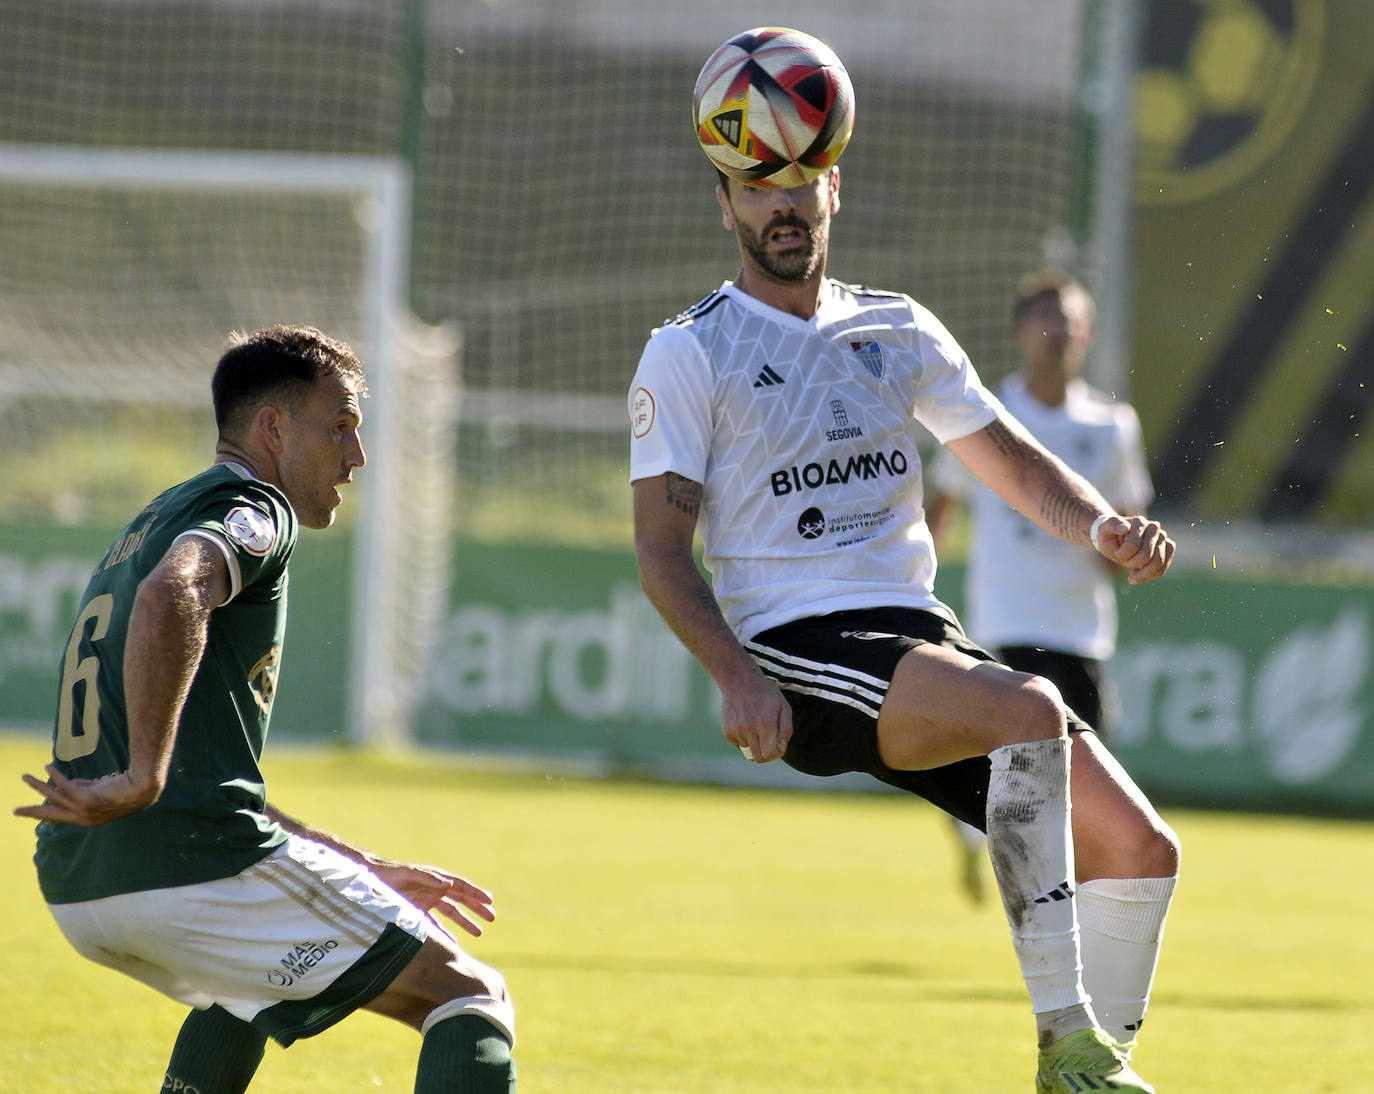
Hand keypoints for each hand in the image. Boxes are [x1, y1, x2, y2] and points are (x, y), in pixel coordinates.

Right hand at [14, 764, 158, 826]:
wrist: (141, 789)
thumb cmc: (124, 789)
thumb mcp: (97, 791)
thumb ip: (80, 789)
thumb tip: (62, 784)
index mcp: (86, 820)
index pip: (59, 817)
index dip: (44, 813)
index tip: (31, 811)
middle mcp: (82, 818)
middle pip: (50, 814)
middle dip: (31, 812)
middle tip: (14, 812)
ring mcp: (84, 810)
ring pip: (54, 797)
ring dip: (38, 785)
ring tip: (25, 776)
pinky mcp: (86, 798)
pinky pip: (66, 785)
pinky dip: (56, 776)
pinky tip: (48, 767)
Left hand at [369, 859, 496, 938]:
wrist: (368, 880)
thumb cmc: (389, 875)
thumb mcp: (409, 875)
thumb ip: (429, 879)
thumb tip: (449, 884)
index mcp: (435, 879)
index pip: (460, 887)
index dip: (475, 893)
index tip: (490, 901)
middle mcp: (433, 890)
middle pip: (460, 900)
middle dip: (476, 908)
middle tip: (492, 917)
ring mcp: (426, 902)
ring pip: (451, 914)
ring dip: (465, 922)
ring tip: (479, 932)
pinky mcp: (416, 912)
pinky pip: (434, 925)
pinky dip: (444, 934)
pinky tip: (453, 943)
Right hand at [720, 672, 792, 762]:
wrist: (739, 680)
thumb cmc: (765, 694)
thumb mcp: (783, 707)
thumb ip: (785, 730)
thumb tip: (781, 748)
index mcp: (765, 723)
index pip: (770, 754)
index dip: (776, 754)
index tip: (778, 746)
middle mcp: (749, 729)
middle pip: (758, 758)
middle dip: (767, 755)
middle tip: (770, 744)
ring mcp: (736, 730)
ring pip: (748, 753)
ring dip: (755, 746)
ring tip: (757, 729)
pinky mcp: (727, 731)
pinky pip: (739, 746)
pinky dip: (745, 740)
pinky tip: (747, 724)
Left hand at [1095, 515, 1174, 584]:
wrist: (1114, 539)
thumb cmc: (1108, 534)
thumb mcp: (1104, 529)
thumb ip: (1113, 524)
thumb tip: (1125, 528)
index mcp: (1139, 522)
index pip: (1134, 545)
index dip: (1123, 554)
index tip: (1116, 553)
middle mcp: (1154, 528)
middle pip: (1147, 556)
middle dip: (1132, 564)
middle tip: (1123, 561)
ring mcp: (1162, 538)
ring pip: (1158, 563)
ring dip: (1142, 573)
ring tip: (1131, 574)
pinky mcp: (1167, 549)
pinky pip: (1163, 568)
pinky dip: (1150, 576)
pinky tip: (1139, 575)